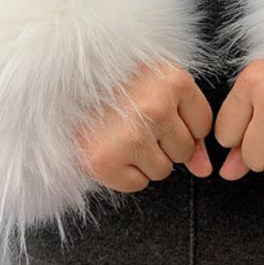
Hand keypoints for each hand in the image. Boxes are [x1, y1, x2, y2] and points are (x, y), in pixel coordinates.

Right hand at [75, 60, 213, 192]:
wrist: (57, 80)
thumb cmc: (110, 81)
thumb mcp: (156, 84)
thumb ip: (188, 122)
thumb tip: (206, 168)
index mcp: (173, 80)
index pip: (202, 125)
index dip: (183, 126)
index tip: (161, 116)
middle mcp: (155, 106)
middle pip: (184, 150)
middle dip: (165, 143)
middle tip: (135, 123)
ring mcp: (131, 135)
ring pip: (163, 170)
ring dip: (145, 159)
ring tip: (121, 133)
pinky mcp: (105, 160)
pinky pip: (137, 184)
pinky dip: (125, 173)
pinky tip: (111, 148)